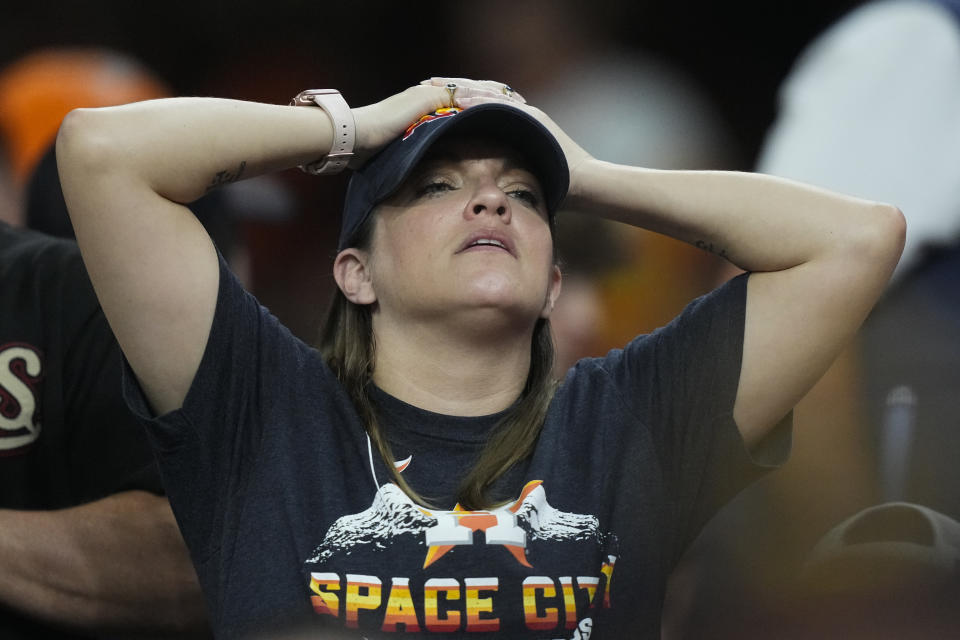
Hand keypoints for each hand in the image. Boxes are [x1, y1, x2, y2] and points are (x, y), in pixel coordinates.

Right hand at [349, 78, 528, 167]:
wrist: (355, 137)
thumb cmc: (370, 152)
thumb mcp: (403, 155)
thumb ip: (417, 158)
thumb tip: (425, 180)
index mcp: (428, 107)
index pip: (465, 102)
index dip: (487, 107)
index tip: (509, 117)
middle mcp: (431, 96)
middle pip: (474, 91)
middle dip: (499, 98)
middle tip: (524, 104)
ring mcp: (429, 94)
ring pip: (473, 90)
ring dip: (497, 97)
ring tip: (520, 104)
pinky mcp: (427, 97)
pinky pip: (463, 96)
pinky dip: (484, 100)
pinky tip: (503, 108)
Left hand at [420, 77, 592, 190]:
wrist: (583, 181)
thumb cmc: (554, 182)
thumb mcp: (520, 171)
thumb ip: (502, 163)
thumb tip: (477, 179)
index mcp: (514, 122)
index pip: (481, 103)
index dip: (456, 98)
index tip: (431, 96)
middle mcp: (520, 112)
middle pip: (481, 92)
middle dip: (453, 87)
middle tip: (425, 83)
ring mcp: (527, 112)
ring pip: (488, 93)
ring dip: (461, 88)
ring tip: (436, 86)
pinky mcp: (532, 117)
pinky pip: (502, 105)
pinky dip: (479, 100)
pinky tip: (458, 98)